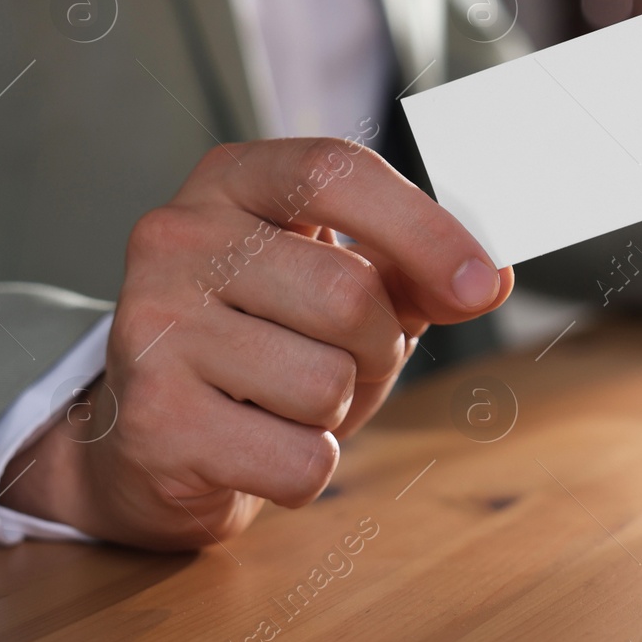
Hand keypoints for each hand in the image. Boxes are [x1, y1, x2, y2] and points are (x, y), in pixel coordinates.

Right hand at [2, 138, 511, 550]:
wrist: (152, 436)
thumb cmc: (269, 342)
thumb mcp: (347, 286)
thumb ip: (420, 273)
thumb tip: (490, 279)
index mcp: (232, 179)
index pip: (336, 172)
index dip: (424, 228)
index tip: (482, 284)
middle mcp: (175, 237)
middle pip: (347, 292)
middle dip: (377, 345)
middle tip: (340, 360)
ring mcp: (151, 327)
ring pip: (325, 383)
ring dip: (336, 410)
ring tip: (283, 400)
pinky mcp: (151, 421)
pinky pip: (298, 460)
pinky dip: (305, 469)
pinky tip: (256, 446)